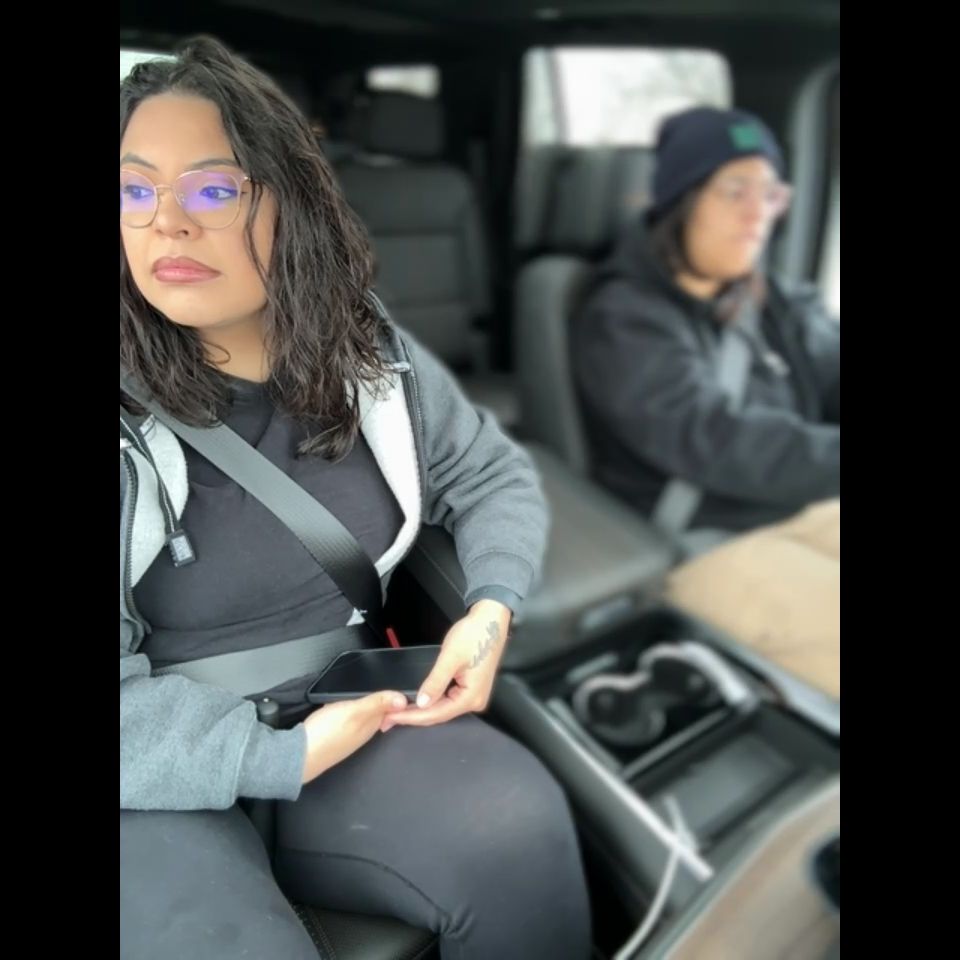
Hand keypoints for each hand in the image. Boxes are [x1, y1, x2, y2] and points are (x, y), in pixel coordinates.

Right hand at [301, 689, 406, 783]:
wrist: (299, 756)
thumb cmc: (326, 732)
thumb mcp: (355, 711)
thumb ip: (378, 703)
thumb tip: (404, 700)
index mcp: (372, 725)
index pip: (390, 708)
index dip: (392, 695)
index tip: (392, 682)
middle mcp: (363, 732)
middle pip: (376, 711)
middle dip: (376, 698)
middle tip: (372, 683)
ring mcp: (349, 737)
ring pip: (360, 716)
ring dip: (359, 704)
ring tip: (355, 694)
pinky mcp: (335, 738)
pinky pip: (346, 720)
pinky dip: (344, 711)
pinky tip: (338, 707)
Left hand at [382, 600, 511, 729]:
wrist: (491, 621)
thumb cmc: (473, 635)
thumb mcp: (450, 657)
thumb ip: (436, 682)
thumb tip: (422, 703)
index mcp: (471, 697)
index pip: (437, 714)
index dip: (412, 717)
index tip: (391, 717)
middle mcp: (475, 701)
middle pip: (440, 714)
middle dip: (414, 717)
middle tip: (389, 718)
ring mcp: (474, 695)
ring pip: (443, 709)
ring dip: (421, 710)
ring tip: (398, 712)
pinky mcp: (470, 688)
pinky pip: (448, 700)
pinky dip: (432, 702)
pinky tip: (418, 702)